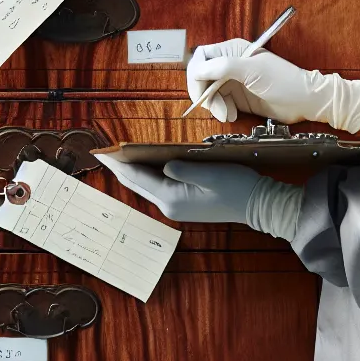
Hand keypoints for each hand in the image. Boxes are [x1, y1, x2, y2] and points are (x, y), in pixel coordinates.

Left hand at [94, 151, 303, 239]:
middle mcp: (169, 206)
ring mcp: (175, 208)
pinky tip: (143, 168)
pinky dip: (146, 177)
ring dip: (132, 173)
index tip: (102, 152)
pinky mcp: (183, 206)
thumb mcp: (209, 172)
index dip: (118, 163)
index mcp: (172, 197)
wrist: (257, 206)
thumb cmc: (236, 186)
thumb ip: (182, 168)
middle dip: (119, 168)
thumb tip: (163, 165)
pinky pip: (157, 189)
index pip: (137, 177)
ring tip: (118, 158)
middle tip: (103, 154)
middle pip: (137, 184)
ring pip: (145, 187)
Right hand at [187, 38, 359, 131]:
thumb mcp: (253, 71)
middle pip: (202, 76)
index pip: (202, 57)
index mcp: (233, 50)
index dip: (196, 73)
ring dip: (213, 105)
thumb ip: (223, 67)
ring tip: (226, 114)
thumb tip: (197, 69)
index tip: (200, 90)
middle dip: (204, 93)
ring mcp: (233, 81)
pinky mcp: (238, 97)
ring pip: (208, 92)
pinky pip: (219, 103)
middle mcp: (230, 64)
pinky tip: (231, 115)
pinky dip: (221, 111)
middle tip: (212, 107)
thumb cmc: (285, 81)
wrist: (304, 101)